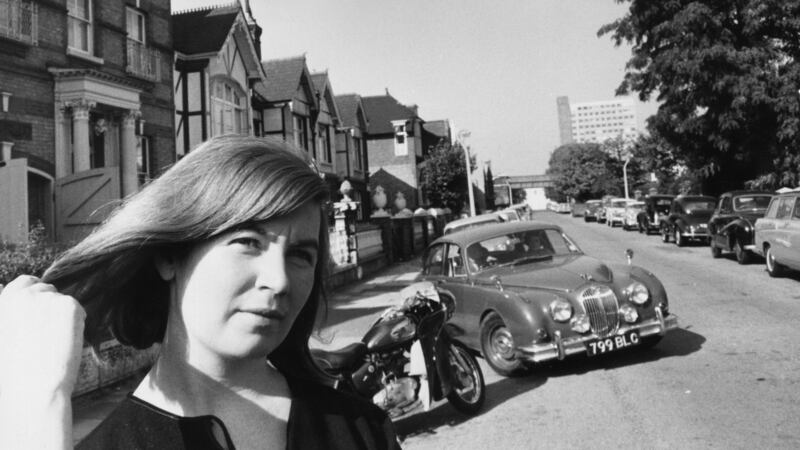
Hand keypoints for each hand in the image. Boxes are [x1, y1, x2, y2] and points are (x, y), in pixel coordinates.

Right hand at [0, 275, 85, 400]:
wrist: (31, 389)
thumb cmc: (13, 373)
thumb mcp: (3, 337)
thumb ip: (8, 315)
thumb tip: (1, 285)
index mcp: (4, 302)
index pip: (25, 282)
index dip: (36, 294)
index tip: (42, 311)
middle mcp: (23, 295)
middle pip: (48, 289)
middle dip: (52, 307)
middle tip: (51, 334)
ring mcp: (46, 298)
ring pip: (64, 302)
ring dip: (64, 318)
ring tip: (54, 344)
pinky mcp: (68, 305)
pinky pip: (79, 311)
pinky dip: (77, 325)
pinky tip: (65, 343)